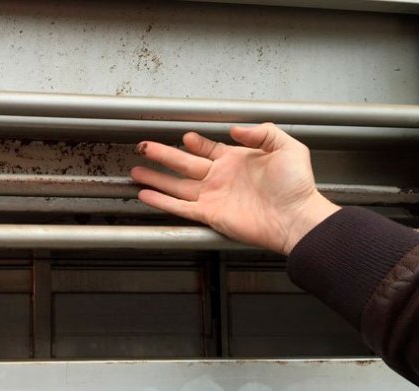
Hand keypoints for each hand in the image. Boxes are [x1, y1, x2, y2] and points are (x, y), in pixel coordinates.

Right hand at [130, 123, 339, 254]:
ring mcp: (212, 197)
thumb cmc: (297, 187)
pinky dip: (161, 201)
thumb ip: (262, 132)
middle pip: (183, 164)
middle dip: (163, 155)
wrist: (297, 218)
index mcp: (236, 161)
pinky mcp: (209, 214)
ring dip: (156, 178)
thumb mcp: (287, 147)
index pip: (208, 149)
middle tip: (144, 146)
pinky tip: (146, 195)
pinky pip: (179, 206)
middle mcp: (220, 178)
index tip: (185, 136)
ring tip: (137, 171)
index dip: (195, 142)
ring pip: (176, 185)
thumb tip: (235, 128)